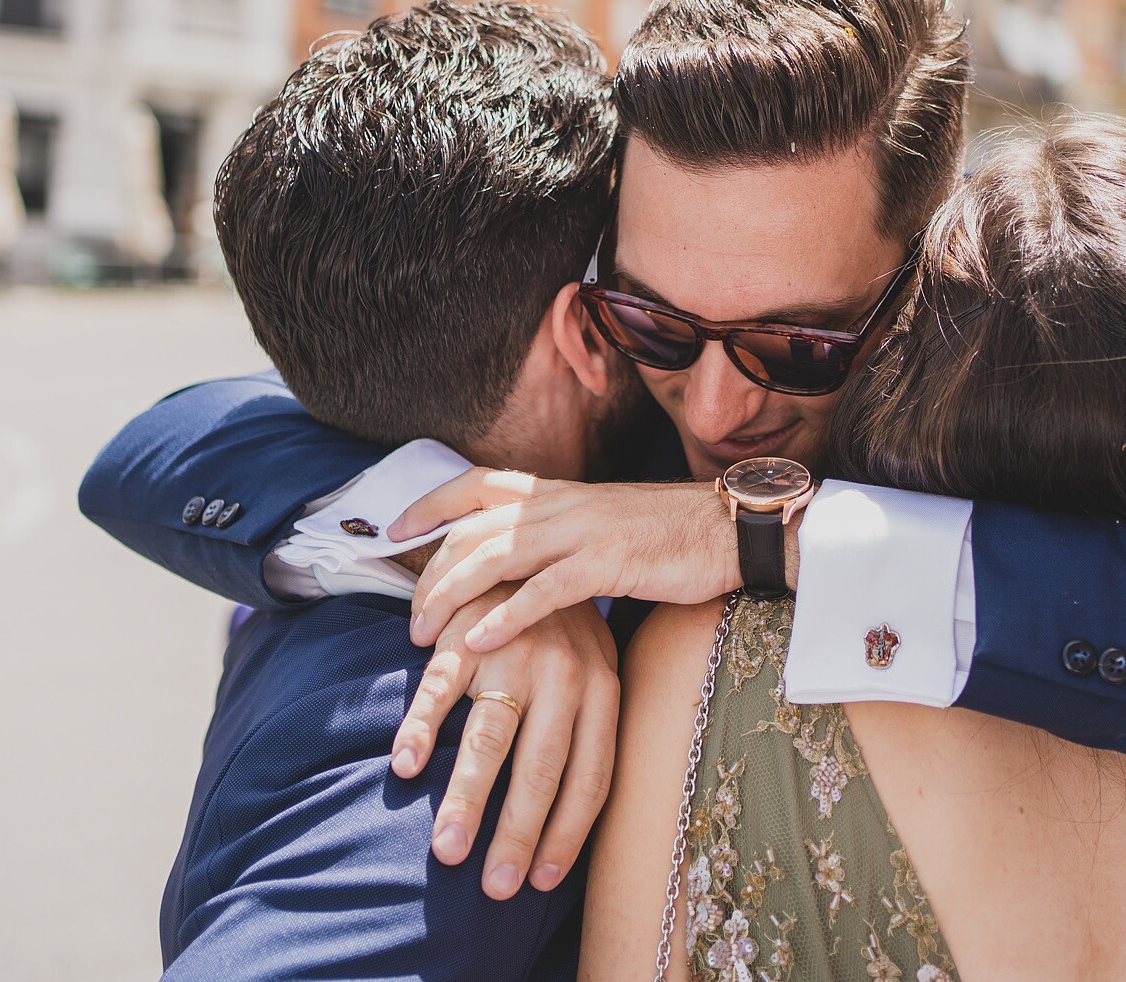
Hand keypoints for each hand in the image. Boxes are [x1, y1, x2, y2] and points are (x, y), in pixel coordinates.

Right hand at [391, 584, 618, 900]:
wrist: (525, 553)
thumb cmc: (561, 636)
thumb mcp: (595, 674)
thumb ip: (587, 735)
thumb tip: (571, 828)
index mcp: (602, 690)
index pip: (591, 777)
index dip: (566, 833)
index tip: (541, 883)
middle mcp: (565, 674)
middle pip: (541, 768)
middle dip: (517, 833)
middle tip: (496, 888)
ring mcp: (513, 654)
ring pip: (490, 737)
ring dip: (466, 798)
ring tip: (447, 850)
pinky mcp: (466, 635)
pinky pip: (440, 690)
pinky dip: (419, 729)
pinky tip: (403, 768)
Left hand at [397, 471, 744, 651]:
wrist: (732, 527)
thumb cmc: (670, 536)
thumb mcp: (603, 526)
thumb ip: (560, 538)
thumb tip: (519, 564)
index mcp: (560, 494)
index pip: (479, 485)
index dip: (430, 504)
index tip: (392, 529)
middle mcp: (564, 504)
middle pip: (475, 529)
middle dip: (432, 572)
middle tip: (408, 617)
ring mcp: (586, 530)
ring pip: (498, 555)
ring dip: (453, 594)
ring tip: (424, 634)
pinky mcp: (611, 562)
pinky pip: (546, 589)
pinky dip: (506, 615)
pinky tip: (477, 641)